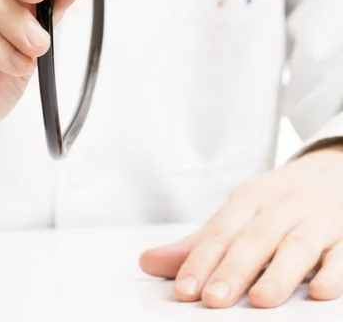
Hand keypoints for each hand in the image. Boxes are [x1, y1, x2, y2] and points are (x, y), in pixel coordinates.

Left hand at [139, 145, 342, 307]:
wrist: (331, 169)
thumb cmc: (275, 201)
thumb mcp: (237, 213)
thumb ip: (197, 244)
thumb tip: (147, 262)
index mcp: (248, 200)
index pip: (220, 232)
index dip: (200, 260)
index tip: (184, 289)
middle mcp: (279, 207)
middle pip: (254, 239)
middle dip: (233, 269)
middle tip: (213, 299)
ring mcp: (315, 219)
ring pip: (296, 246)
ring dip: (279, 273)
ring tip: (261, 301)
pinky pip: (341, 253)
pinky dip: (333, 271)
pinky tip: (321, 291)